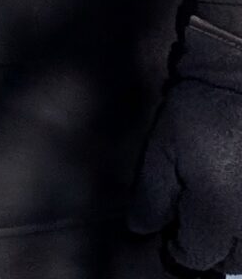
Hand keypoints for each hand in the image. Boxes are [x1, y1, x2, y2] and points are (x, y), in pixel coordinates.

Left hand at [131, 18, 241, 272]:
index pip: (195, 258)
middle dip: (209, 246)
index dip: (175, 246)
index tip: (166, 228)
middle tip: (192, 215)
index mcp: (217, 215)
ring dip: (233, 239)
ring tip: (215, 205)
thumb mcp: (163, 148)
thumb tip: (140, 228)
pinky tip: (233, 193)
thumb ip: (152, 194)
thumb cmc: (200, 110)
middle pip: (230, 263)